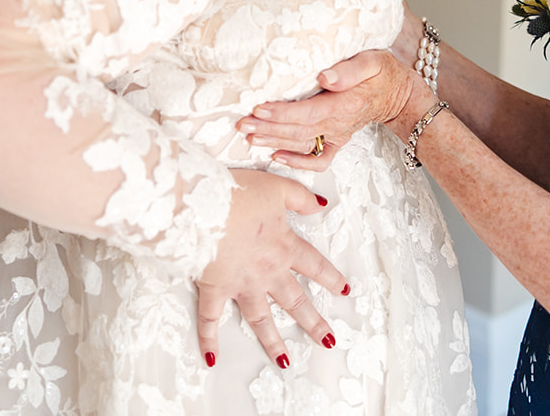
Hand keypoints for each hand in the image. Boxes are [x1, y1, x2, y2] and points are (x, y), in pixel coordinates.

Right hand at [197, 169, 346, 368]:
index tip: (345, 291)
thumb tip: (321, 205)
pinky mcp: (214, 288)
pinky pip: (211, 319)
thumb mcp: (277, 187)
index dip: (331, 278)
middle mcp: (267, 271)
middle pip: (295, 301)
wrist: (204, 205)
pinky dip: (209, 340)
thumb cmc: (239, 194)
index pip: (314, 265)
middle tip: (328, 342)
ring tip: (285, 363)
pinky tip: (212, 358)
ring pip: (261, 319)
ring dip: (273, 342)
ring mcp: (241, 284)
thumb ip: (300, 197)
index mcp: (284, 246)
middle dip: (314, 323)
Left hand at [238, 50, 412, 170]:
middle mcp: (339, 123)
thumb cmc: (385, 73)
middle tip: (242, 124)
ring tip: (248, 135)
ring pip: (301, 143)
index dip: (282, 113)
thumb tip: (324, 77)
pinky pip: (318, 159)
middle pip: (298, 130)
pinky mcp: (337, 139)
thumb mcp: (373, 62)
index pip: (308, 112)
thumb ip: (350, 69)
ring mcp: (337, 134)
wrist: (400, 94)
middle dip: (268, 128)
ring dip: (273, 141)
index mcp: (346, 104)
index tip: (259, 109)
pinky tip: (276, 156)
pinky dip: (296, 161)